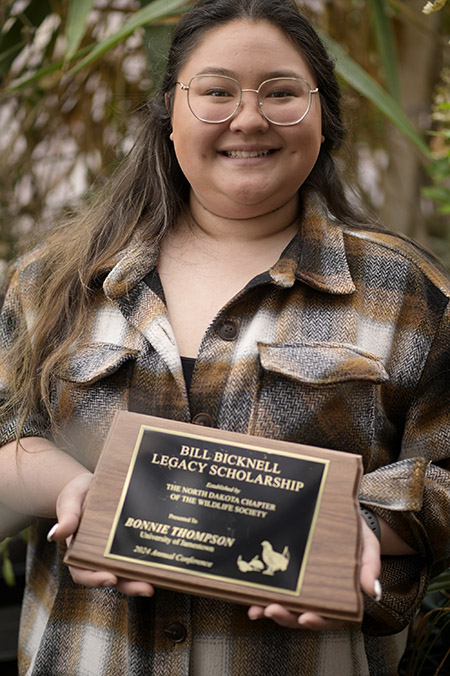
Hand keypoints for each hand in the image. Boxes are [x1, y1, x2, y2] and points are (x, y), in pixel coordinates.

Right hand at [47, 472, 153, 596]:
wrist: (91, 484)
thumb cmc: (76, 496)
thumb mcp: (69, 502)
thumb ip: (66, 517)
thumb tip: (55, 535)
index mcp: (79, 552)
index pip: (84, 573)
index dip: (96, 579)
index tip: (110, 578)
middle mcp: (98, 557)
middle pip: (112, 577)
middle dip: (129, 585)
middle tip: (146, 588)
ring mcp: (115, 552)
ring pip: (129, 570)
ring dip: (143, 577)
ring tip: (159, 579)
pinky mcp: (129, 542)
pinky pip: (138, 553)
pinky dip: (150, 559)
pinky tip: (165, 558)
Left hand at [247, 517, 380, 629]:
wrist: (342, 512)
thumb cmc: (357, 533)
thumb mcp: (367, 546)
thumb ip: (370, 566)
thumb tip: (372, 589)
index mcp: (341, 594)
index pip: (331, 616)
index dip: (318, 621)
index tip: (306, 618)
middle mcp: (319, 594)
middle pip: (303, 615)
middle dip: (287, 617)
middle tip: (272, 610)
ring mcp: (302, 586)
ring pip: (286, 605)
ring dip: (270, 609)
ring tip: (257, 608)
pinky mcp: (289, 573)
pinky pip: (276, 587)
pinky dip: (263, 594)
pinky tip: (251, 595)